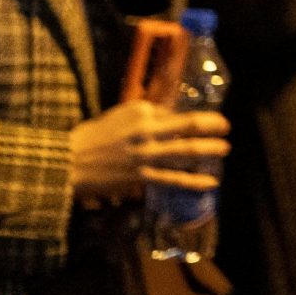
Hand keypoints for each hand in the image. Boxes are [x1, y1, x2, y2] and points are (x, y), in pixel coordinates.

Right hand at [68, 99, 229, 205]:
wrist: (68, 162)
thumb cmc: (92, 136)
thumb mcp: (120, 115)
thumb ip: (146, 115)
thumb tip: (169, 116)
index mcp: (141, 112)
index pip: (174, 113)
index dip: (191, 117)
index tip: (205, 120)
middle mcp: (146, 131)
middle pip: (187, 127)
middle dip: (211, 127)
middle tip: (227, 126)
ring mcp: (145, 156)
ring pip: (184, 152)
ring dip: (208, 150)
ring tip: (225, 148)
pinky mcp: (141, 177)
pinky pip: (173, 179)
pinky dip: (193, 180)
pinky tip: (210, 182)